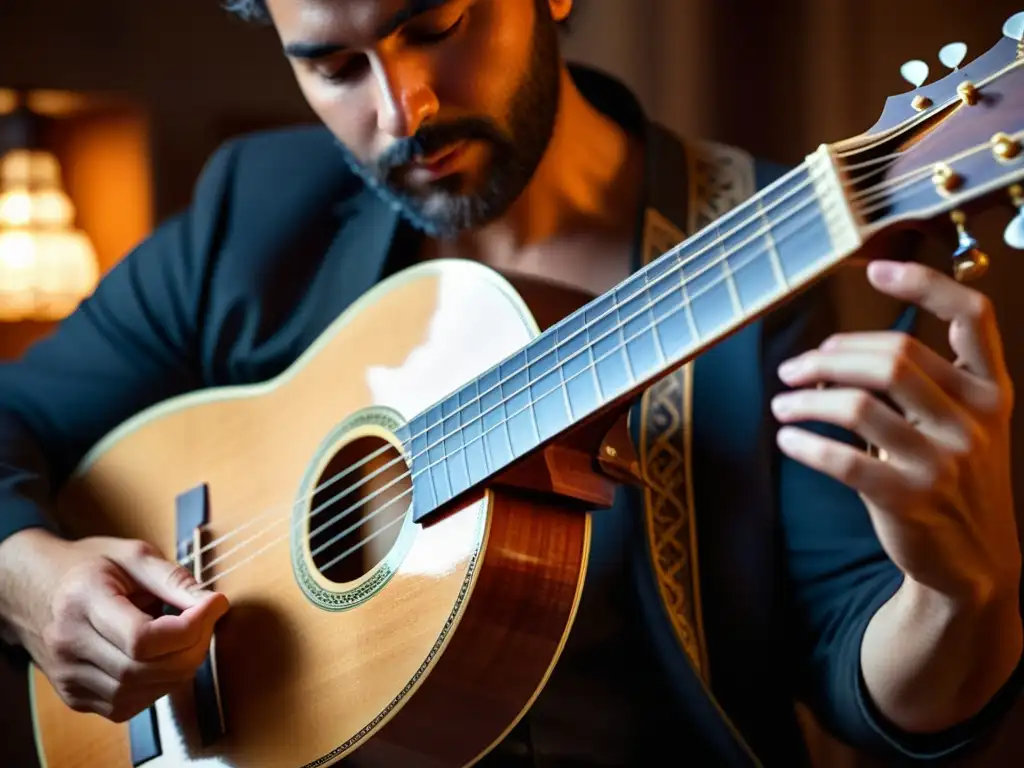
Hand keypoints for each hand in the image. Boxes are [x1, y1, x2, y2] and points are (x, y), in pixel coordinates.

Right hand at [0, 528, 228, 722]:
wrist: (36, 588)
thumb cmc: (91, 565)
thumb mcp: (134, 555)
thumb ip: (174, 579)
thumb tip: (213, 604)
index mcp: (81, 601)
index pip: (142, 638)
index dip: (191, 627)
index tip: (216, 603)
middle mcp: (69, 645)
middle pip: (145, 669)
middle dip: (193, 647)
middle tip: (208, 620)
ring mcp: (69, 677)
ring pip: (141, 691)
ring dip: (179, 667)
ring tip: (185, 635)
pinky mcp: (75, 697)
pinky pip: (130, 704)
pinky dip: (159, 683)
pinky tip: (161, 656)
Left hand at [770, 260, 1018, 607]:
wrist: (977, 564)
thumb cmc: (952, 479)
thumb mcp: (961, 425)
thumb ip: (922, 383)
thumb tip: (836, 350)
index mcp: (990, 392)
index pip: (973, 317)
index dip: (925, 285)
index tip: (875, 270)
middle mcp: (974, 421)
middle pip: (892, 357)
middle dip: (831, 355)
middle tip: (794, 368)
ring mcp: (944, 462)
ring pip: (858, 405)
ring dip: (806, 398)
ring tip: (782, 403)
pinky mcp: (909, 499)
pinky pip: (842, 459)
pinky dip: (804, 444)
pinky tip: (787, 440)